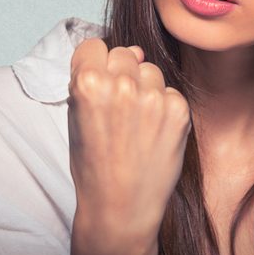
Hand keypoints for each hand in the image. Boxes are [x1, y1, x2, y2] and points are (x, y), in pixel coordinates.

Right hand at [67, 37, 190, 247]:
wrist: (121, 208)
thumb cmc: (94, 166)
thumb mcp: (76, 118)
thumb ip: (94, 79)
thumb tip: (132, 50)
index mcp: (88, 84)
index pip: (94, 46)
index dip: (94, 65)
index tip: (97, 83)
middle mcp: (121, 85)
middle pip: (124, 53)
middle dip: (121, 73)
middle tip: (118, 108)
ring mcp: (153, 97)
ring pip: (150, 70)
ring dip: (144, 88)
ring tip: (136, 123)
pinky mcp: (178, 110)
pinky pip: (169, 92)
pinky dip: (163, 107)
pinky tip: (153, 133)